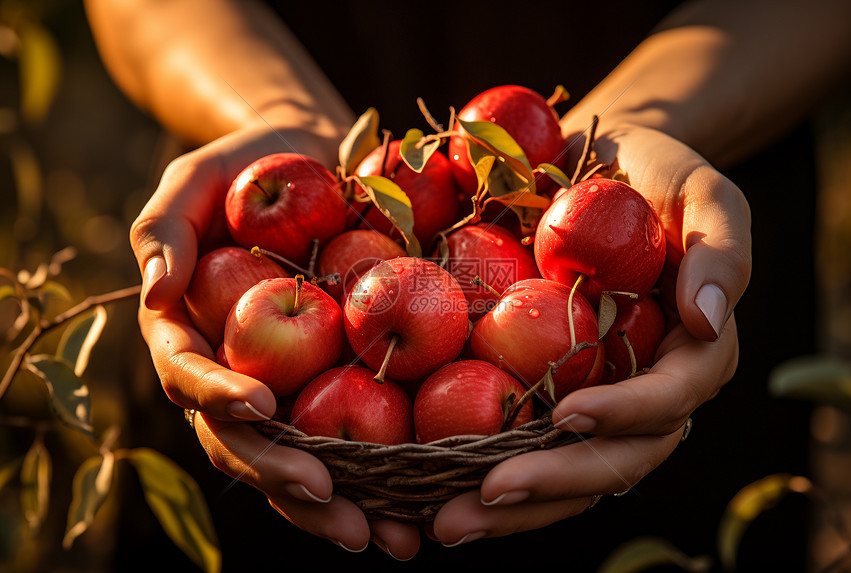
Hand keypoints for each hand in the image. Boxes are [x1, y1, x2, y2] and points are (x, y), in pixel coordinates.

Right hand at [132, 124, 422, 558]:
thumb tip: (154, 289)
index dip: (220, 396)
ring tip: (389, 537)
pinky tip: (419, 507)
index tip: (262, 406)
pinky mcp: (335, 382)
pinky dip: (380, 477)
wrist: (315, 163)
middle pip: (246, 443)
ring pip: (299, 459)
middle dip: (284, 478)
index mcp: (190, 334)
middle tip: (333, 502)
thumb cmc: (250, 164)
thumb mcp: (198, 176)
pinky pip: (352, 437)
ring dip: (337, 504)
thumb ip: (164, 227)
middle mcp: (233, 374)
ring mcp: (287, 385)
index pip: (192, 377)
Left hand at [431, 124, 749, 543]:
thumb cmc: (654, 175)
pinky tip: (424, 485)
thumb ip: (721, 251)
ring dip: (509, 503)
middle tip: (485, 499)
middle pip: (611, 459)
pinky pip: (515, 437)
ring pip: (561, 467)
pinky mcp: (538, 383)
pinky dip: (476, 467)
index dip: (626, 416)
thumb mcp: (702, 194)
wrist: (593, 165)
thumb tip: (707, 321)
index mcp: (687, 355)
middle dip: (552, 483)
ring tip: (443, 523)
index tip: (569, 415)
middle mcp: (638, 388)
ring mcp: (587, 391)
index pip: (669, 403)